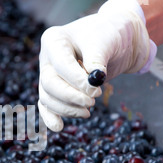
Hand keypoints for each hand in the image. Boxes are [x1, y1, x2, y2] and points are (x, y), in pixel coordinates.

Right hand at [38, 0, 156, 131]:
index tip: (96, 89)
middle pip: (49, 84)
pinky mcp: (55, 89)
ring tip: (89, 110)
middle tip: (94, 100)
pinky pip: (47, 106)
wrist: (116, 40)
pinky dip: (51, 117)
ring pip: (48, 98)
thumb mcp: (105, 41)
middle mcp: (47, 58)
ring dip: (68, 109)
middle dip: (71, 97)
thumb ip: (97, 59)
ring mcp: (48, 74)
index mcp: (54, 40)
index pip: (60, 65)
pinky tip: (59, 127)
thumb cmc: (108, 34)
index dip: (77, 81)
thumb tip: (93, 81)